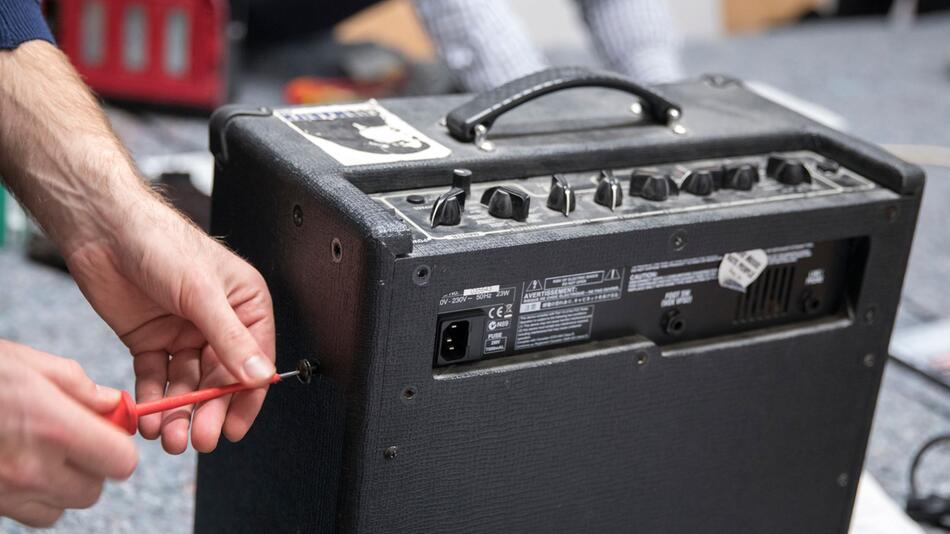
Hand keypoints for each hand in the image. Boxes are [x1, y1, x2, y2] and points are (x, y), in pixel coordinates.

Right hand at [0, 341, 137, 526]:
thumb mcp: (25, 363)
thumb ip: (78, 386)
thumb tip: (113, 404)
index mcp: (51, 427)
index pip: (120, 462)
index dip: (119, 447)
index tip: (108, 430)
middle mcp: (31, 468)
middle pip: (93, 489)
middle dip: (92, 466)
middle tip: (74, 439)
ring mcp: (6, 492)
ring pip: (61, 507)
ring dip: (61, 484)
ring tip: (41, 451)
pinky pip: (29, 514)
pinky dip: (32, 497)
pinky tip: (18, 464)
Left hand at [65, 197, 275, 453]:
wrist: (102, 228)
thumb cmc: (160, 242)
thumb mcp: (202, 294)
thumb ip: (231, 340)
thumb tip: (260, 376)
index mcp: (245, 305)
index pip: (255, 361)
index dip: (247, 397)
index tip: (235, 428)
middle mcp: (218, 323)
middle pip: (220, 379)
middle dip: (210, 411)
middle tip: (200, 439)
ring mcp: (184, 333)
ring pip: (188, 384)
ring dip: (180, 411)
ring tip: (169, 436)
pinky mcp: (152, 340)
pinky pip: (157, 377)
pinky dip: (154, 399)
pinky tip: (149, 417)